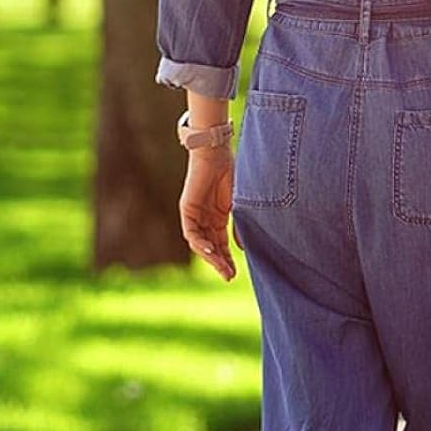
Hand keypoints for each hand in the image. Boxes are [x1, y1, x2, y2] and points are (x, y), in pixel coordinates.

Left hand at [179, 149, 236, 280]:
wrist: (216, 153)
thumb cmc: (233, 173)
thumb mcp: (241, 204)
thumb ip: (240, 225)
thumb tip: (243, 247)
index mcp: (219, 217)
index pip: (222, 244)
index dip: (228, 259)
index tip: (235, 274)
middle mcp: (206, 219)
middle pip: (212, 247)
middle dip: (220, 263)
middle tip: (229, 277)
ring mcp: (196, 215)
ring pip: (201, 243)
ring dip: (211, 257)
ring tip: (222, 269)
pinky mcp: (187, 210)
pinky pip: (191, 233)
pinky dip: (200, 243)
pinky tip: (211, 251)